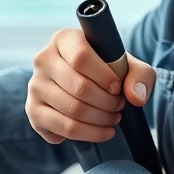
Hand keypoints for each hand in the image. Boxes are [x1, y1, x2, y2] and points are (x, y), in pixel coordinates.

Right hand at [27, 29, 155, 143]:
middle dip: (108, 102)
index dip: (104, 76)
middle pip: (79, 87)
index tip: (117, 87)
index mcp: (63, 39)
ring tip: (113, 118)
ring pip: (73, 110)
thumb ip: (140, 75)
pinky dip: (90, 134)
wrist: (84, 87)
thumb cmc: (106, 71)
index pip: (81, 57)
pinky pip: (64, 128)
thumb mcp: (129, 66)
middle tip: (119, 106)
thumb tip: (135, 96)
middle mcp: (43, 60)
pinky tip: (102, 131)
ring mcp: (35, 86)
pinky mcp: (33, 111)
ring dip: (101, 119)